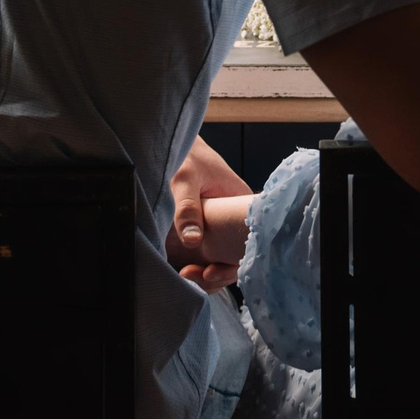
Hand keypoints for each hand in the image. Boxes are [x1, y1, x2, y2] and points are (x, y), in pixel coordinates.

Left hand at [166, 135, 250, 290]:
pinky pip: (208, 257)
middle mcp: (233, 220)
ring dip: (206, 274)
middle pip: (236, 257)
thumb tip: (193, 240)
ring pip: (222, 260)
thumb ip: (187, 207)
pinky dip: (199, 268)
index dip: (233, 263)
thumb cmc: (185, 154)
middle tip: (193, 276)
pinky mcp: (204, 232)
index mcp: (240, 205)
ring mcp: (219, 228)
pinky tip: (184, 271)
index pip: (248, 243)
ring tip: (185, 274)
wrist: (171, 142)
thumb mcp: (184, 177)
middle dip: (218, 274)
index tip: (211, 271)